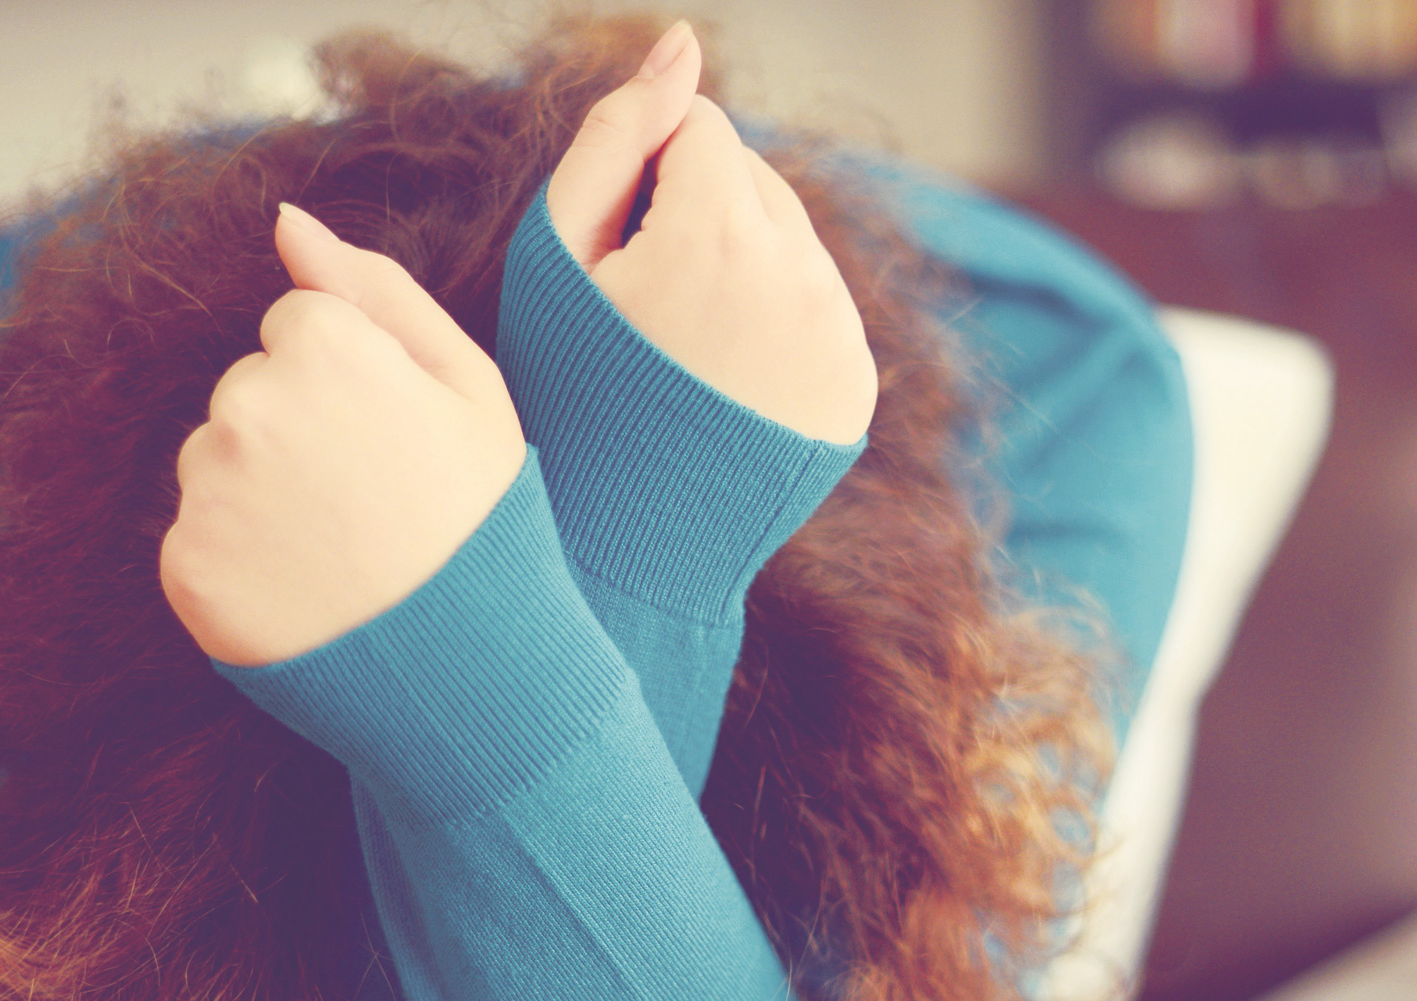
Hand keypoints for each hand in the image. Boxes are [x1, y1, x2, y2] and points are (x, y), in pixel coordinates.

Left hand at [160, 204, 526, 667]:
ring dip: (263, 498)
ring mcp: (211, 489)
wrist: (474, 669)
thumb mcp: (467, 383)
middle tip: (374, 505)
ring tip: (341, 553)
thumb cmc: (483, 516)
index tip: (395, 443)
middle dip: (299, 435)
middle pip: (249, 392)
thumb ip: (373, 287)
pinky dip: (243, 564)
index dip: (354, 386)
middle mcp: (249, 403)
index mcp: (321, 344)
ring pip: (217, 463)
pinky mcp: (186, 567)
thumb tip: (286, 219)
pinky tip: (307, 592)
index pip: (297, 329)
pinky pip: (200, 539)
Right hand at [547, 21, 876, 445]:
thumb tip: (685, 43)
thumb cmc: (570, 385)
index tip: (619, 257)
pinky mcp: (857, 384)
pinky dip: (778, 323)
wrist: (622, 535)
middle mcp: (798, 279)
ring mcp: (837, 336)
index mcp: (720, 236)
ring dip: (743, 264)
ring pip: (792, 240)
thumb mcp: (559, 255)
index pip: (698, 128)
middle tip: (648, 310)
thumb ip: (617, 134)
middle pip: (754, 180)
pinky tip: (725, 376)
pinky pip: (820, 307)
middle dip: (701, 215)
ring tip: (684, 346)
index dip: (642, 183)